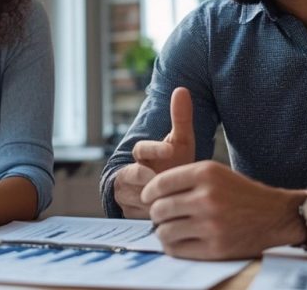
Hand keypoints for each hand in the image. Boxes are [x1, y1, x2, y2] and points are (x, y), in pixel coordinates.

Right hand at [114, 87, 196, 217]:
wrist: (165, 190)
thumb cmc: (173, 163)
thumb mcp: (180, 143)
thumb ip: (181, 119)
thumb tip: (182, 89)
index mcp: (140, 154)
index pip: (141, 149)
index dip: (155, 149)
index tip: (170, 150)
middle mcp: (127, 173)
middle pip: (136, 177)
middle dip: (154, 181)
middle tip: (170, 183)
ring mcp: (124, 194)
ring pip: (139, 198)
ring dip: (157, 200)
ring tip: (175, 200)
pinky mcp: (125, 213)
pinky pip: (139, 216)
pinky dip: (153, 216)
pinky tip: (170, 216)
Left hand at [142, 161, 305, 259]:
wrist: (277, 216)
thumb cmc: (243, 194)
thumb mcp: (217, 174)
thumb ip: (186, 179)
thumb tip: (151, 194)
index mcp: (206, 173)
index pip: (161, 183)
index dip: (149, 193)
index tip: (148, 199)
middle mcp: (207, 197)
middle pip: (159, 209)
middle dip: (156, 214)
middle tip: (160, 217)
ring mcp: (211, 224)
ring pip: (165, 231)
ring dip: (163, 232)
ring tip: (169, 230)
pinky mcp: (215, 248)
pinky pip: (177, 249)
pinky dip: (172, 247)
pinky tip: (178, 242)